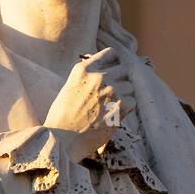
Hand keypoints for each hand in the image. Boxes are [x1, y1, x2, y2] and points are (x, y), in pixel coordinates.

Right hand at [44, 48, 135, 162]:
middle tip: (113, 94)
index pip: (111, 53)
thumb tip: (102, 73)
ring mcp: (110, 90)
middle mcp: (99, 76)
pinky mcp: (119, 106)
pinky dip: (127, 109)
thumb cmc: (61, 119)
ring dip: (124, 96)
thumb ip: (86, 78)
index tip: (115, 70)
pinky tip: (114, 116)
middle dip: (121, 80)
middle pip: (124, 69)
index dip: (115, 62)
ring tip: (111, 108)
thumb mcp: (69, 89)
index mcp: (84, 69)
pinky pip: (133, 101)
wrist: (62, 140)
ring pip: (130, 86)